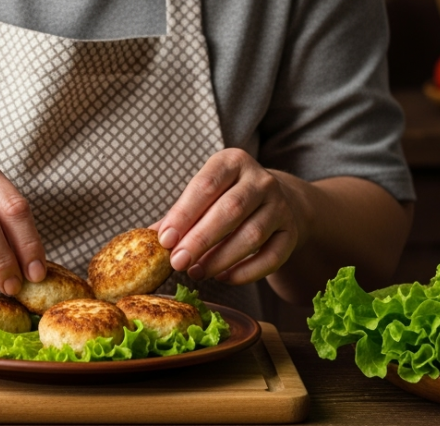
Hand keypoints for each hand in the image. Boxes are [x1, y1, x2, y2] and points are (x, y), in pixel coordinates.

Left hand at [152, 149, 303, 284]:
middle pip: (230, 210)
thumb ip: (180, 214)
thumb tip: (147, 237)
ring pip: (252, 234)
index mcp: (232, 162)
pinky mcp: (291, 233)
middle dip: (200, 239)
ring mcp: (280, 206)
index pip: (206, 185)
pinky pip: (271, 257)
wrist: (277, 202)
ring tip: (196, 272)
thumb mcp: (205, 195)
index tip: (165, 240)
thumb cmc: (227, 198)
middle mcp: (261, 180)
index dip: (184, 213)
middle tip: (177, 262)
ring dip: (220, 258)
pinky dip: (246, 272)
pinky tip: (223, 278)